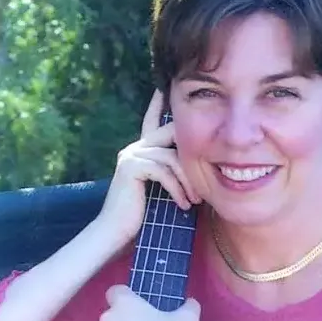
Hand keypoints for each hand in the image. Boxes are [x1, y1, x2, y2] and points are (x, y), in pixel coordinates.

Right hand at [97, 89, 201, 244]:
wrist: (117, 233)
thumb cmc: (144, 216)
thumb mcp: (163, 189)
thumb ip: (173, 172)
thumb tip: (202, 164)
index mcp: (141, 151)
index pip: (153, 121)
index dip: (159, 104)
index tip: (164, 87)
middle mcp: (135, 148)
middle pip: (171, 134)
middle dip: (192, 154)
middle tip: (204, 180)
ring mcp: (131, 155)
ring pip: (172, 158)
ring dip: (188, 182)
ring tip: (195, 202)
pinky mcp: (132, 166)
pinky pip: (164, 171)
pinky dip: (178, 190)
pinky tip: (183, 205)